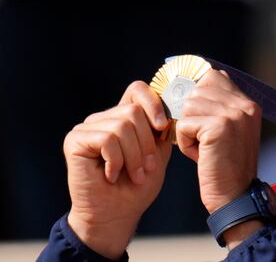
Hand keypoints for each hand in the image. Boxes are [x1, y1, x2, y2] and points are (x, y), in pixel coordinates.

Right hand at [64, 81, 171, 258]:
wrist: (116, 215)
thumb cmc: (137, 187)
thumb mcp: (158, 154)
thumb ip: (161, 130)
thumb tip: (171, 110)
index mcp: (124, 118)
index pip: (138, 90)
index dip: (153, 103)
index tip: (163, 127)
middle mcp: (104, 119)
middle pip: (134, 111)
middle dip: (146, 144)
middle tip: (146, 168)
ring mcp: (87, 128)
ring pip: (122, 126)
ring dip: (133, 156)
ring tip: (132, 175)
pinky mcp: (74, 140)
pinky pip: (107, 139)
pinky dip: (116, 160)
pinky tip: (111, 175)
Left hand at [176, 70, 261, 213]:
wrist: (235, 196)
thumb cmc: (225, 166)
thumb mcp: (230, 131)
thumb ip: (219, 107)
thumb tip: (194, 83)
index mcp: (249, 104)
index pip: (214, 76)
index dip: (198, 93)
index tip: (198, 115)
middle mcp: (245, 105)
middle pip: (197, 91)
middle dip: (191, 115)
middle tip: (202, 139)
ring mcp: (234, 114)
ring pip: (188, 106)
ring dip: (187, 129)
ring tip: (203, 147)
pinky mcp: (220, 126)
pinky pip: (184, 123)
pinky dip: (185, 142)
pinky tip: (200, 155)